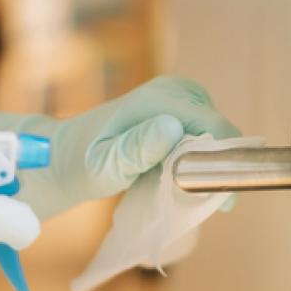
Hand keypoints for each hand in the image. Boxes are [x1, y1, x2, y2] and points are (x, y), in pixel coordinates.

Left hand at [0, 76, 239, 219]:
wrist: (64, 156)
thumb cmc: (81, 166)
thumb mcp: (104, 166)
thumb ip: (137, 149)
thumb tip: (171, 127)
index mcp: (160, 100)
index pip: (216, 128)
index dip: (226, 163)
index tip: (220, 200)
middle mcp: (173, 90)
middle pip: (220, 131)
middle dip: (217, 165)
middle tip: (196, 199)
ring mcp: (176, 95)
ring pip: (215, 134)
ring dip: (208, 163)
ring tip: (184, 189)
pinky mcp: (176, 107)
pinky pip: (204, 133)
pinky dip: (199, 157)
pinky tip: (181, 177)